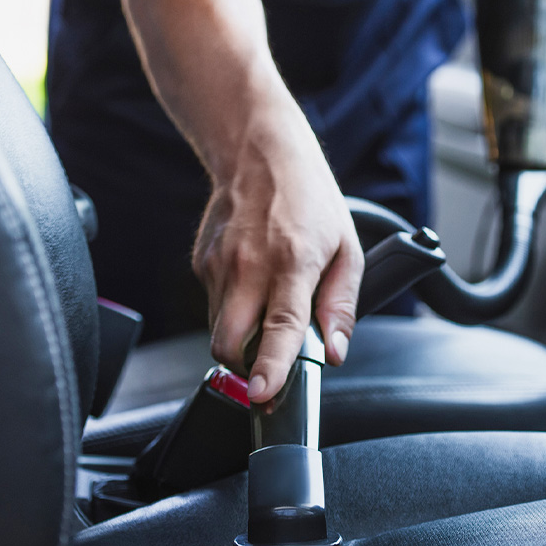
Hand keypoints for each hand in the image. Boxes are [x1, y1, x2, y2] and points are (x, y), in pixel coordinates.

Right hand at [193, 103, 363, 403]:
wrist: (259, 151)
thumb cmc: (309, 198)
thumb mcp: (346, 248)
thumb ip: (341, 306)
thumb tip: (334, 351)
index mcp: (292, 263)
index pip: (278, 328)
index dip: (270, 368)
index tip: (262, 393)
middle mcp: (248, 266)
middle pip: (229, 344)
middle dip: (244, 368)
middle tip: (267, 369)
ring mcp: (218, 265)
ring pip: (219, 330)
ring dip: (241, 337)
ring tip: (267, 307)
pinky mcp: (200, 263)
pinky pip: (214, 306)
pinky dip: (233, 309)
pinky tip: (252, 282)